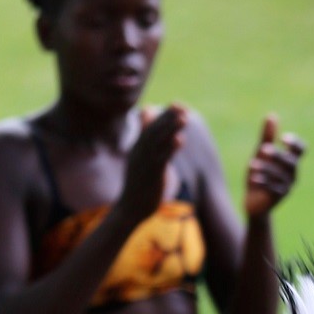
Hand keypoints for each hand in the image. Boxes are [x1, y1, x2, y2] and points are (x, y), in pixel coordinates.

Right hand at [118, 103, 185, 226]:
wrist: (129, 209)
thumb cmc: (138, 184)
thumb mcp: (141, 160)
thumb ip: (146, 141)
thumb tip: (148, 122)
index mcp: (138, 148)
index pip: (151, 126)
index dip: (164, 115)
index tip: (178, 105)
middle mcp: (140, 152)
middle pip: (154, 130)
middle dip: (168, 117)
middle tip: (181, 105)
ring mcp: (144, 163)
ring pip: (158, 143)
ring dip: (171, 129)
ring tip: (184, 118)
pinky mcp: (151, 176)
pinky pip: (161, 160)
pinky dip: (170, 149)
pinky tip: (180, 140)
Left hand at [244, 115, 305, 217]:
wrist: (255, 202)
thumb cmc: (260, 174)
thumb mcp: (261, 154)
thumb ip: (267, 137)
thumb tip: (272, 115)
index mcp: (291, 161)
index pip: (301, 150)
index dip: (295, 143)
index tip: (283, 138)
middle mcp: (292, 174)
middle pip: (291, 162)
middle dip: (277, 156)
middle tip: (263, 149)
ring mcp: (287, 187)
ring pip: (280, 176)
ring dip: (265, 169)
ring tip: (251, 164)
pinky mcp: (278, 197)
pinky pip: (272, 189)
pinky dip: (262, 183)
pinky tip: (253, 178)